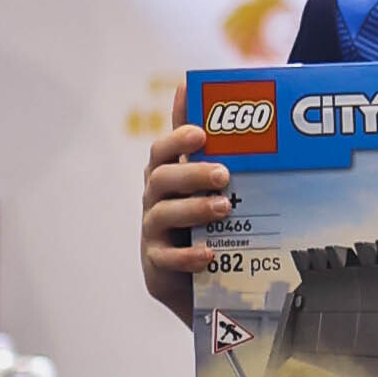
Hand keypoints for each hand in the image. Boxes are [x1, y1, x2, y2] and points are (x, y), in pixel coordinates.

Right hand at [141, 120, 231, 328]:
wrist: (198, 275)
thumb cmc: (204, 219)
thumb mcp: (210, 186)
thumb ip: (215, 150)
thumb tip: (212, 101)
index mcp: (168, 176)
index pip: (162, 150)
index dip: (177, 139)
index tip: (200, 133)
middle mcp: (156, 199)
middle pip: (162, 178)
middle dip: (192, 173)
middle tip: (223, 175)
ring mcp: (154, 231)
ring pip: (162, 214)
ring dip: (193, 209)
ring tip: (223, 209)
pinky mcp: (158, 262)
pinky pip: (167, 258)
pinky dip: (187, 255)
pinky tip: (209, 253)